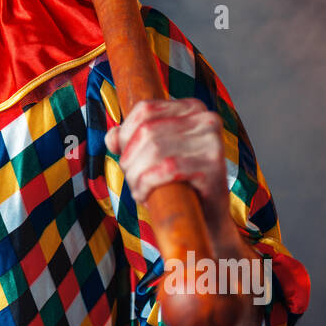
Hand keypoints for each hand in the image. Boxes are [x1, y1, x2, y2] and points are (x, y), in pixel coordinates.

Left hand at [104, 98, 233, 245]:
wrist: (207, 217)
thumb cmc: (178, 183)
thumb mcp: (153, 156)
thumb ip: (130, 139)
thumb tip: (112, 137)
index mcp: (192, 108)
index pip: (145, 109)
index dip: (125, 134)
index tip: (123, 155)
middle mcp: (206, 119)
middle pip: (147, 131)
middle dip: (129, 159)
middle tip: (132, 179)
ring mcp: (213, 141)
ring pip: (155, 150)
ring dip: (136, 175)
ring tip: (138, 190)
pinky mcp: (213, 165)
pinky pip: (167, 168)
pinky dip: (148, 184)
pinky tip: (146, 196)